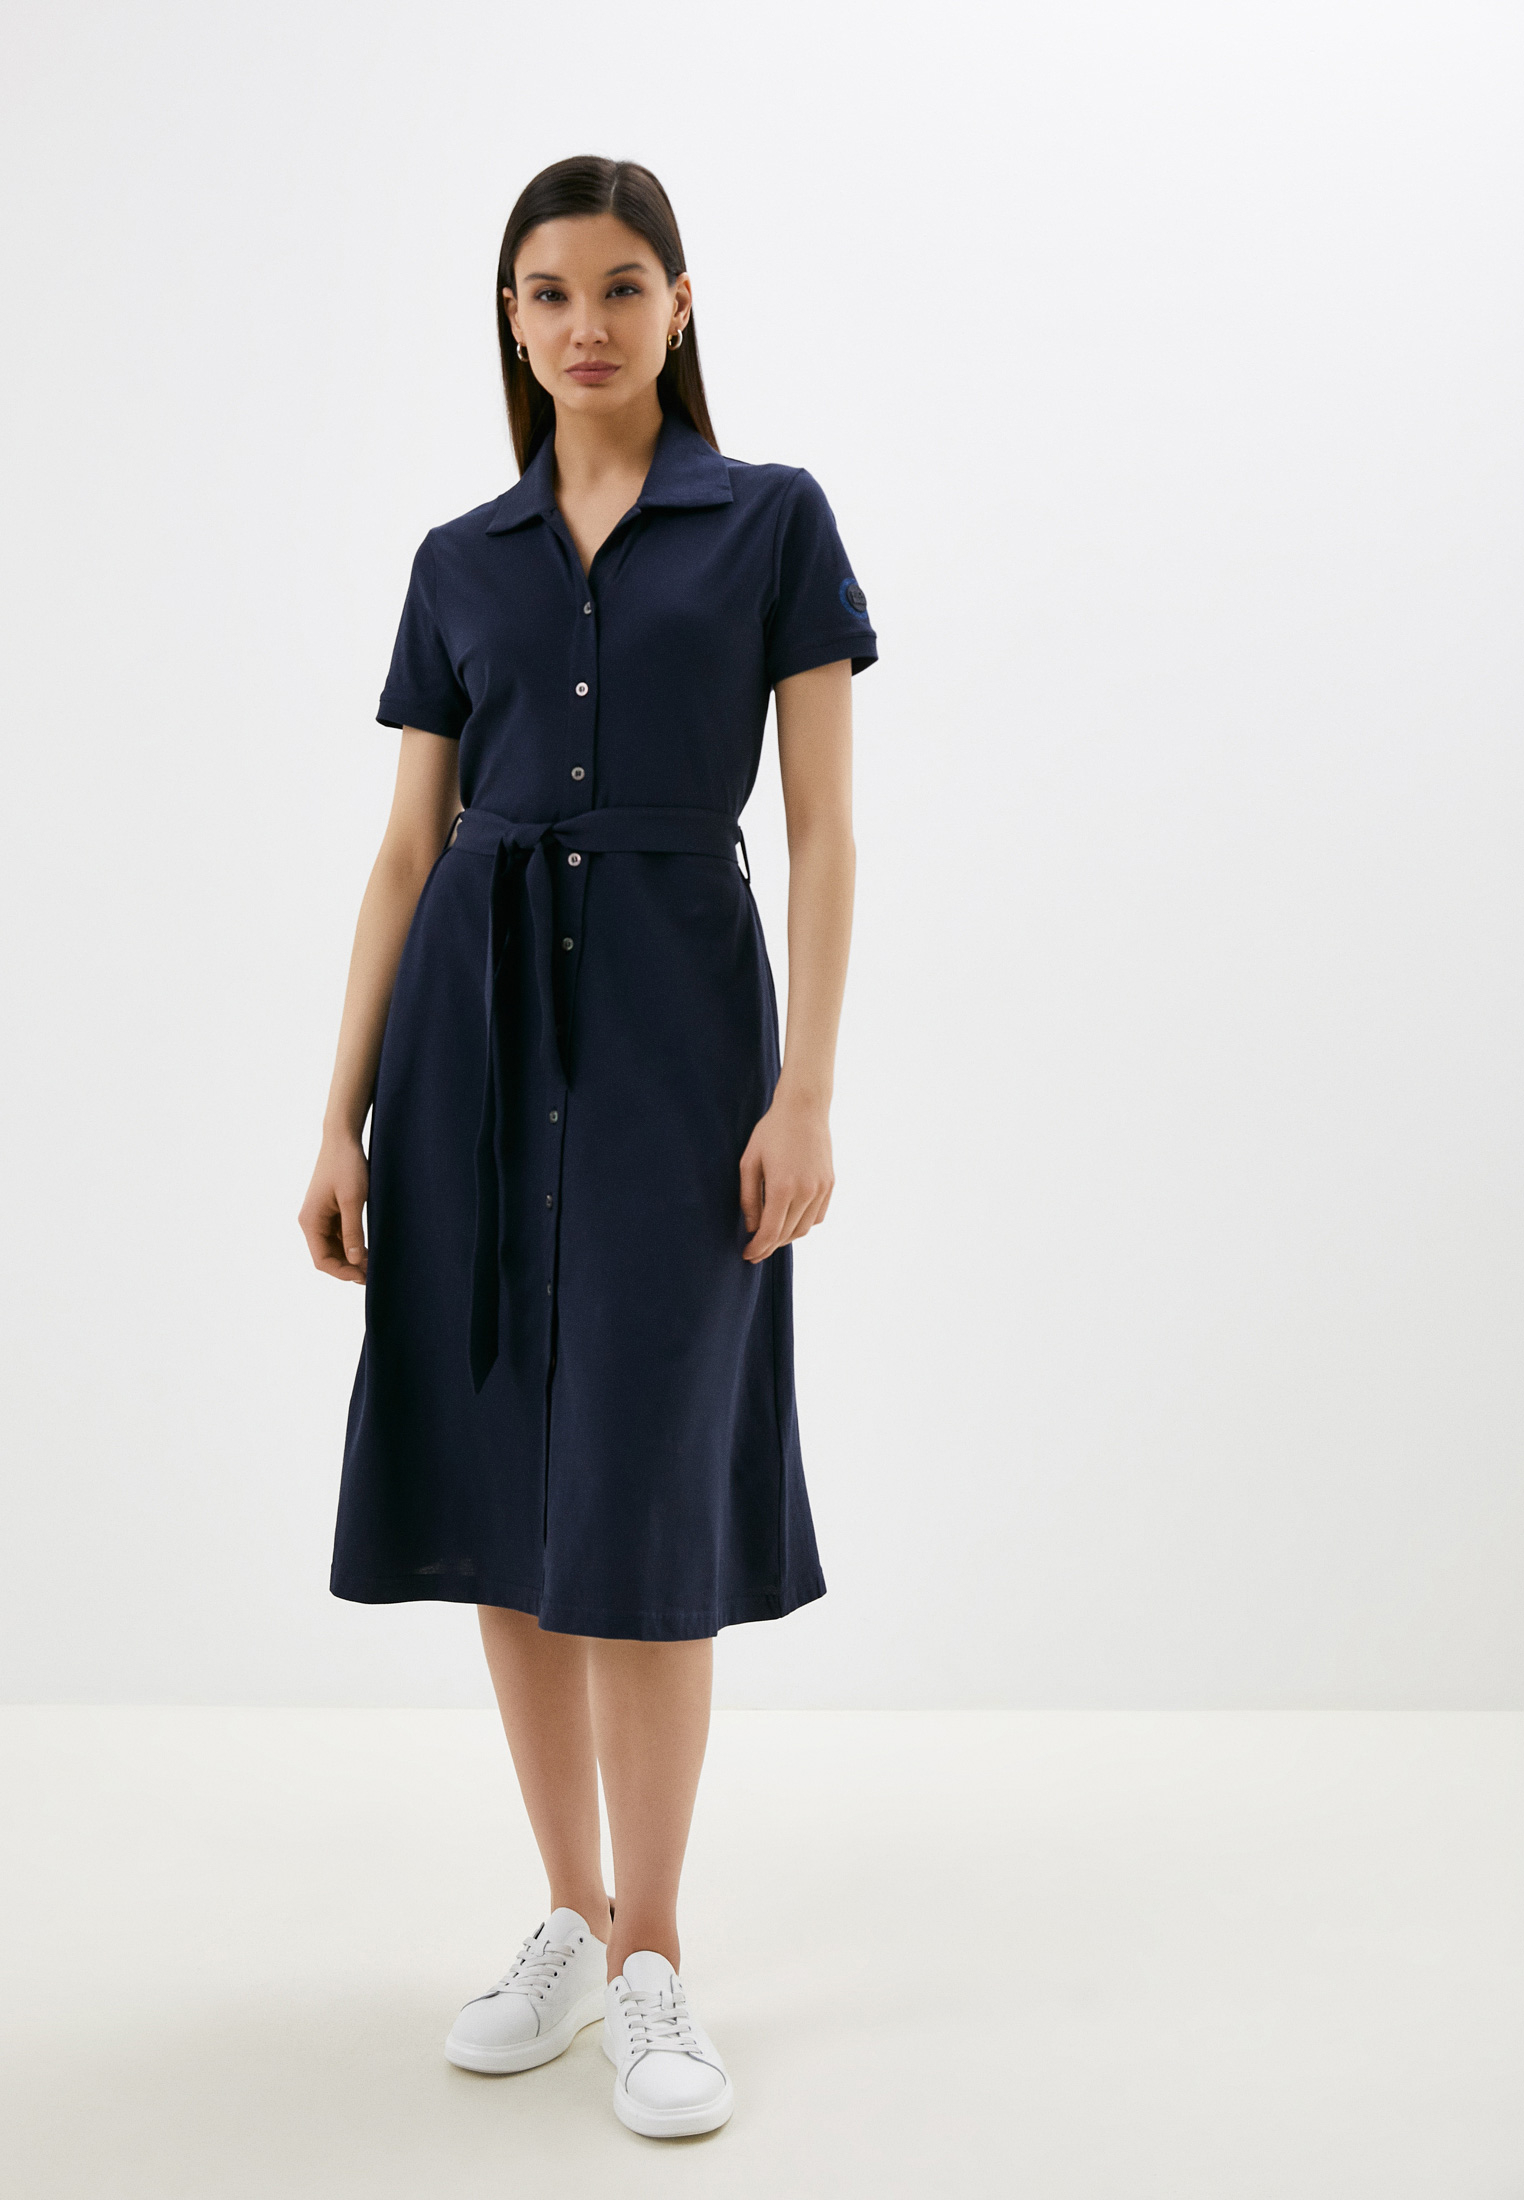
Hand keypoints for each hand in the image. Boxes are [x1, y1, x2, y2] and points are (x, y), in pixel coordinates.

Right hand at [298, 1132, 369, 1282]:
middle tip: (372, 1274)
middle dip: (347, 1267)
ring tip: (372, 1264)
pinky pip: (338, 1235)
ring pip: (333, 1248)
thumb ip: (352, 1230)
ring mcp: (320, 1217)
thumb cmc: (347, 1166)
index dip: (342, 1272)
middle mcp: (311, 1221)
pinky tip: (367, 1249)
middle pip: (327, 1256)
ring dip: (350, 1258)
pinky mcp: (330, 1211)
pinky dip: (351, 1245)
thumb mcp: (352, 1200)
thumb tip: (354, 1260)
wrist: (342, 1139)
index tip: (364, 1276)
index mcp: (310, 1221)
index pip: (322, 1260)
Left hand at [739, 1091, 833, 1262]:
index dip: (758, 1248)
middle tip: (755, 1251)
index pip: (770, 1232)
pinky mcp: (830, 1184)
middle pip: (787, 1234)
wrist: (804, 1108)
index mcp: (782, 1188)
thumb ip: (749, 1199)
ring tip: (770, 1237)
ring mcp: (821, 1189)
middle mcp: (806, 1192)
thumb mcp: (749, 1162)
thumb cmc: (771, 1132)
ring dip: (786, 1237)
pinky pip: (818, 1216)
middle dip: (769, 1247)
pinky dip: (803, 1225)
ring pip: (804, 1228)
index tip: (747, 1255)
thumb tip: (752, 1227)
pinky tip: (790, 1221)